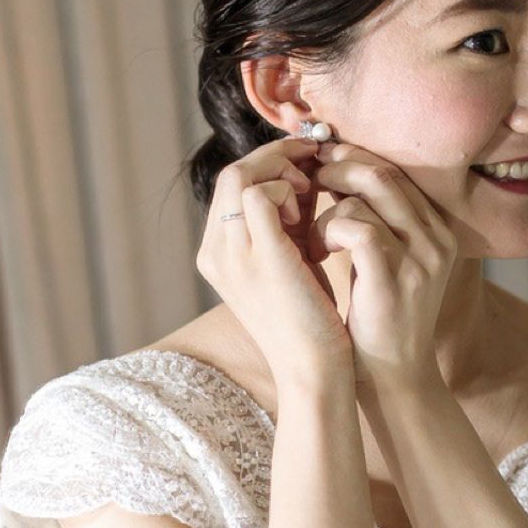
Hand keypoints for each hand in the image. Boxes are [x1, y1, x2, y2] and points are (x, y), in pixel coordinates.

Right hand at [196, 139, 350, 385]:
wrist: (313, 370)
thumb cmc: (311, 320)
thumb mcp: (293, 262)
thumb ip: (290, 222)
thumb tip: (306, 177)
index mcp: (218, 253)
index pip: (232, 186)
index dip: (268, 165)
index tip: (306, 163)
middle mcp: (214, 251)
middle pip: (231, 174)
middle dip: (275, 157)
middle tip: (313, 158)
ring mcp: (231, 254)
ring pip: (240, 175)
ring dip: (281, 170)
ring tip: (312, 191)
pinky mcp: (259, 258)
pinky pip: (261, 194)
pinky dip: (288, 191)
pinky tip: (311, 215)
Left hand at [312, 146, 456, 389]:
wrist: (393, 376)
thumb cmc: (378, 319)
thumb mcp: (385, 263)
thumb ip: (374, 222)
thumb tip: (335, 175)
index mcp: (436, 231)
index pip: (394, 172)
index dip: (353, 159)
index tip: (319, 162)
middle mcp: (435, 238)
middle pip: (381, 173)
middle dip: (335, 168)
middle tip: (304, 180)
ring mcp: (419, 258)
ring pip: (366, 194)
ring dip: (324, 207)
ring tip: (307, 235)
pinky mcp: (394, 278)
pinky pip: (356, 228)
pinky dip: (326, 231)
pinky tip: (314, 252)